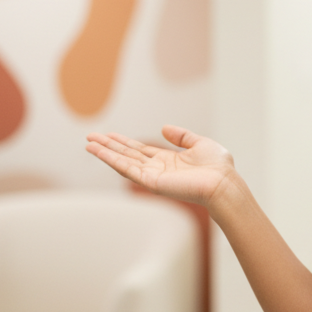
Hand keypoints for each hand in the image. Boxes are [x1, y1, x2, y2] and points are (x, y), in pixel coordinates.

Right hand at [86, 125, 235, 209]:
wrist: (223, 183)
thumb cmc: (218, 168)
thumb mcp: (199, 143)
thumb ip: (181, 136)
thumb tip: (164, 128)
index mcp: (168, 160)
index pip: (140, 150)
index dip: (123, 142)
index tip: (108, 135)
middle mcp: (157, 168)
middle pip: (127, 155)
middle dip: (109, 146)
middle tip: (90, 137)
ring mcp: (152, 176)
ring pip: (123, 162)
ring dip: (105, 153)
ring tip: (88, 143)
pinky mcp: (151, 182)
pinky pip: (127, 169)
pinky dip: (111, 160)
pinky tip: (99, 152)